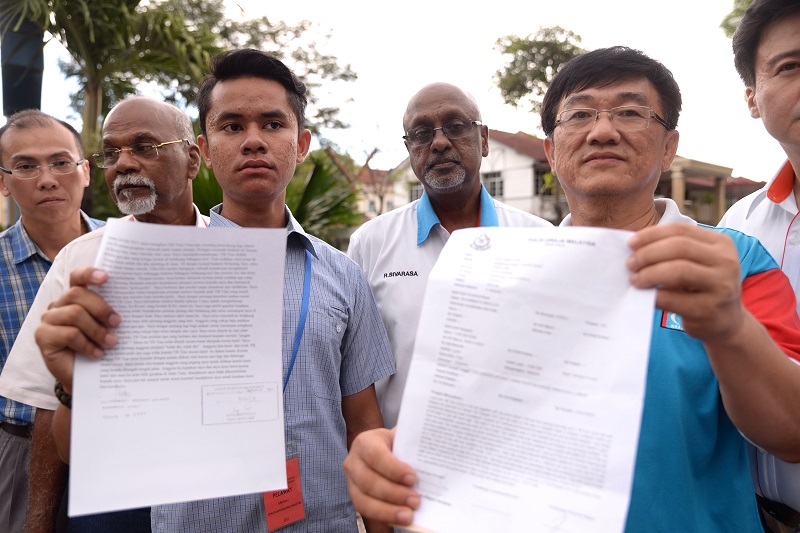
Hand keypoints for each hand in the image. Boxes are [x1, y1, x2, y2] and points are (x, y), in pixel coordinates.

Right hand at [35, 267, 119, 392]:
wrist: (85, 378)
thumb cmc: (99, 347)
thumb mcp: (107, 328)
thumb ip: (110, 314)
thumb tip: (133, 302)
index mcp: (74, 297)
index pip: (78, 277)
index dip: (89, 274)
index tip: (107, 278)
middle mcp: (58, 305)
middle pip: (77, 294)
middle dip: (101, 308)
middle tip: (117, 322)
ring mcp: (48, 320)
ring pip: (74, 314)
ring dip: (96, 330)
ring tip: (111, 343)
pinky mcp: (43, 337)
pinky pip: (69, 334)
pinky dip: (87, 344)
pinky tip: (97, 354)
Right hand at [343, 427, 419, 525]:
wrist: (383, 448)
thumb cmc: (396, 444)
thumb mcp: (402, 438)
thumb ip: (413, 446)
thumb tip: (434, 459)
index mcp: (365, 442)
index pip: (376, 456)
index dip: (393, 469)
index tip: (413, 478)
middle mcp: (353, 461)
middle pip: (370, 481)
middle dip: (394, 494)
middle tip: (416, 501)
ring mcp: (351, 481)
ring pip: (364, 500)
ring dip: (388, 510)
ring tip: (408, 516)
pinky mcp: (355, 497)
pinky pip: (366, 511)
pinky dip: (383, 517)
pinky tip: (399, 519)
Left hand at [626, 223, 744, 342]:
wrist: (726, 322)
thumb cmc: (702, 287)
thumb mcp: (697, 263)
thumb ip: (673, 251)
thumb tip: (635, 246)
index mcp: (721, 243)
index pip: (681, 230)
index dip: (652, 234)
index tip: (631, 243)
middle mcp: (726, 261)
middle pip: (679, 247)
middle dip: (648, 254)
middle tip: (630, 263)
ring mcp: (721, 286)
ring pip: (678, 270)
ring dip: (650, 273)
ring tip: (635, 279)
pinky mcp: (709, 309)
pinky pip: (673, 298)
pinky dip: (654, 295)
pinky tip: (645, 296)